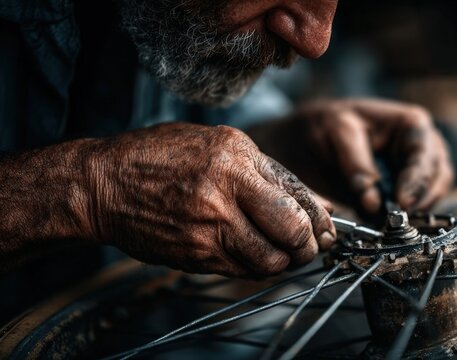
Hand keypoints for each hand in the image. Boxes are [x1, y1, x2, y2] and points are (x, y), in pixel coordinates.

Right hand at [81, 123, 334, 276]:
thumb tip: (320, 204)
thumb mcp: (221, 145)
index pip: (298, 198)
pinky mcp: (194, 255)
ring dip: (283, 261)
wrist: (104, 184)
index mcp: (236, 158)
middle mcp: (224, 193)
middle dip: (308, 245)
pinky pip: (241, 270)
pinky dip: (255, 267)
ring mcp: (207, 227)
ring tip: (279, 250)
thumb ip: (271, 175)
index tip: (325, 229)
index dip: (320, 220)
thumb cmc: (163, 156)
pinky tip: (250, 252)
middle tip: (307, 245)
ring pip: (270, 261)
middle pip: (292, 234)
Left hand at [254, 99, 453, 212]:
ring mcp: (417, 170)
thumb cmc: (325, 125)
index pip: (425, 154)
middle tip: (396, 219)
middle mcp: (422, 146)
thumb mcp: (337, 134)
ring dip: (415, 210)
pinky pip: (415, 207)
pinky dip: (405, 217)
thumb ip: (356, 166)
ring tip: (389, 222)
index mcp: (410, 124)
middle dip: (420, 198)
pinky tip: (385, 222)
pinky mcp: (405, 191)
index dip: (417, 179)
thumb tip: (373, 203)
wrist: (309, 140)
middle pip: (438, 176)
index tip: (402, 202)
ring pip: (433, 195)